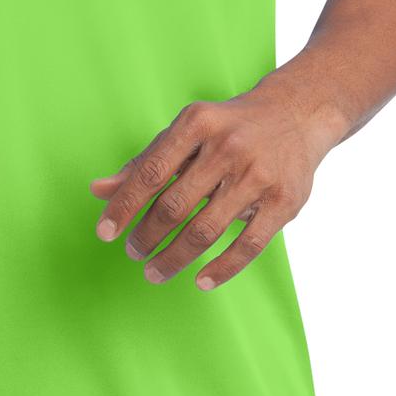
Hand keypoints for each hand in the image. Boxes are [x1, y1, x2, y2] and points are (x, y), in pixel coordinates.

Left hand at [89, 78, 335, 289]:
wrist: (297, 114)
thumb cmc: (228, 127)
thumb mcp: (186, 133)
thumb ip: (144, 163)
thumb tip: (98, 191)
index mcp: (197, 123)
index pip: (151, 173)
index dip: (124, 206)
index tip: (105, 233)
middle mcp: (228, 146)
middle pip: (175, 205)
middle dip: (147, 236)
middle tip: (133, 253)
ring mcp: (258, 174)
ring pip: (207, 229)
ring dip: (175, 258)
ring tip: (155, 271)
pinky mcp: (285, 200)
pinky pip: (249, 245)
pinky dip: (222, 268)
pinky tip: (200, 280)